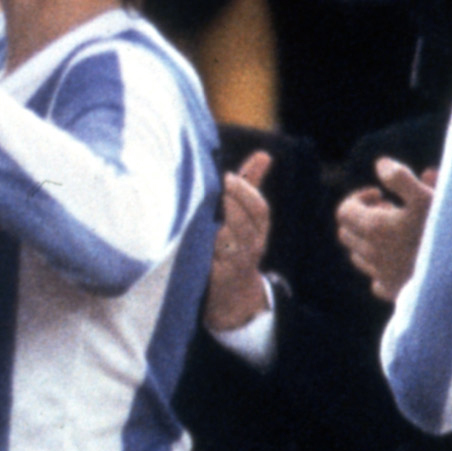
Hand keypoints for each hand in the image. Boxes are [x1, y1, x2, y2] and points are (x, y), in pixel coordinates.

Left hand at [205, 152, 273, 334]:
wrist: (235, 296)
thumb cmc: (237, 244)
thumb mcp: (246, 216)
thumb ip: (251, 185)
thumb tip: (264, 154)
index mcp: (258, 229)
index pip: (259, 209)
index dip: (244, 192)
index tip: (225, 176)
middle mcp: (251, 247)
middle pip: (244, 225)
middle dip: (227, 205)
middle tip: (208, 187)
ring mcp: (235, 264)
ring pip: (227, 243)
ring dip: (213, 225)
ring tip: (196, 207)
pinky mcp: (217, 279)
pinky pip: (209, 262)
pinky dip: (200, 247)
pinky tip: (186, 232)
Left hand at [335, 158, 436, 303]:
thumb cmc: (445, 233)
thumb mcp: (426, 197)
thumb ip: (401, 178)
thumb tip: (381, 165)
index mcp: (374, 228)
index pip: (344, 211)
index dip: (359, 198)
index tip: (382, 195)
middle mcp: (371, 254)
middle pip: (347, 233)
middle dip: (363, 219)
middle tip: (390, 211)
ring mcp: (382, 276)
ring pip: (359, 256)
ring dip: (371, 242)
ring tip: (398, 233)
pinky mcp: (395, 293)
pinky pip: (377, 281)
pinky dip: (382, 269)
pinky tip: (402, 261)